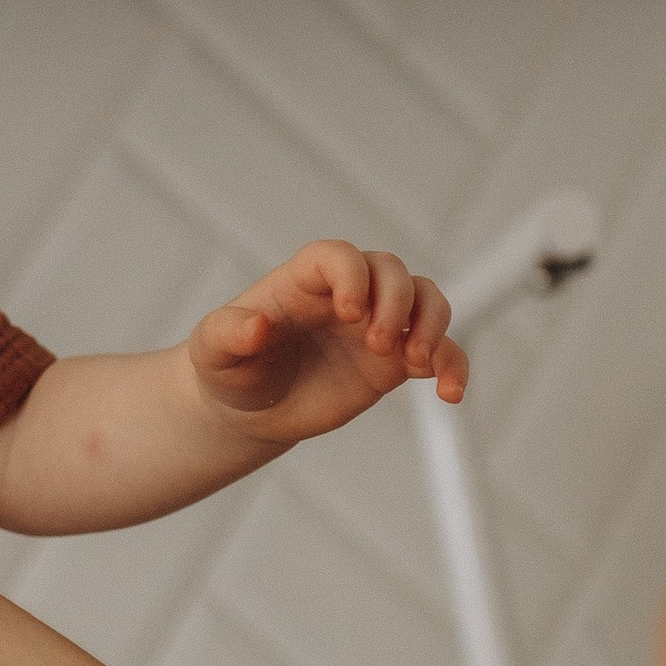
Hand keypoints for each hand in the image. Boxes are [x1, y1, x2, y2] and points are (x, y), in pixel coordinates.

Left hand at [190, 242, 465, 444]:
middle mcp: (348, 294)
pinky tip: (450, 393)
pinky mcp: (394, 361)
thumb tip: (256, 326)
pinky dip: (454, 365)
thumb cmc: (230, 368)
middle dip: (396, 303)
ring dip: (433, 324)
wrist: (251, 408)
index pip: (339, 256)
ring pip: (427, 299)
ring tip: (415, 363)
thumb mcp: (212, 352)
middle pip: (392, 272)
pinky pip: (440, 351)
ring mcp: (376, 324)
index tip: (348, 313)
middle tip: (378, 345)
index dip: (352, 275)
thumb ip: (227, 334)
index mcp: (305, 281)